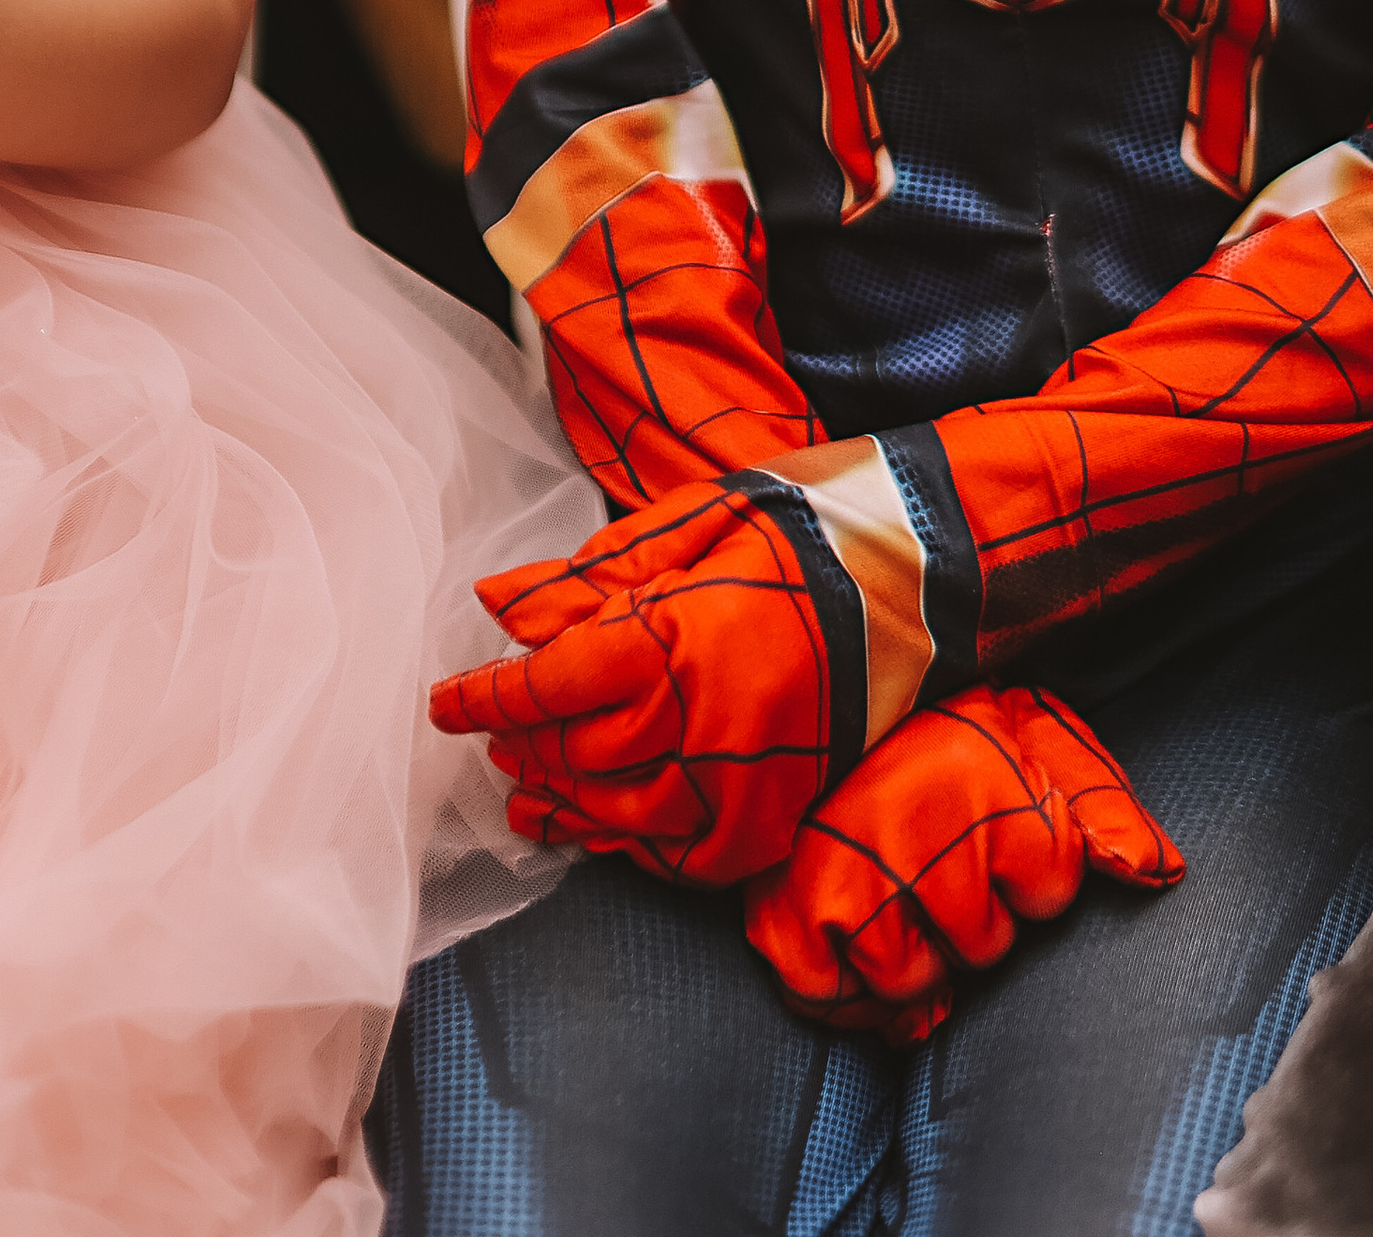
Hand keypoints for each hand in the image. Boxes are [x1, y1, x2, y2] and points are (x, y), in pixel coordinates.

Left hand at [428, 477, 845, 886]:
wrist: (928, 559)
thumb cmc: (804, 522)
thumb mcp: (694, 518)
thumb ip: (592, 574)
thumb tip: (500, 605)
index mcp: (679, 635)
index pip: (551, 685)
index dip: (487, 697)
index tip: (445, 703)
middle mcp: (709, 718)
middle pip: (580, 755)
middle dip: (525, 748)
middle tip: (493, 740)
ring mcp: (752, 773)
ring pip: (626, 815)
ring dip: (566, 807)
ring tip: (529, 800)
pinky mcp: (786, 806)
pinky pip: (692, 853)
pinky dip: (640, 847)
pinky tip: (606, 832)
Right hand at [742, 687, 1182, 1043]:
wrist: (806, 677)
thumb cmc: (937, 719)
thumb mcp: (1032, 731)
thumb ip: (1100, 801)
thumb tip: (1161, 871)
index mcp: (988, 781)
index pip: (1051, 889)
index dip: (1030, 865)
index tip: (994, 821)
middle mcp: (920, 835)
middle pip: (985, 947)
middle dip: (970, 912)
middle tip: (934, 848)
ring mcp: (850, 883)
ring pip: (915, 980)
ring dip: (910, 945)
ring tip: (890, 877)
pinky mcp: (790, 920)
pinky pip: (837, 998)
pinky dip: (844, 978)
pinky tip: (846, 920)